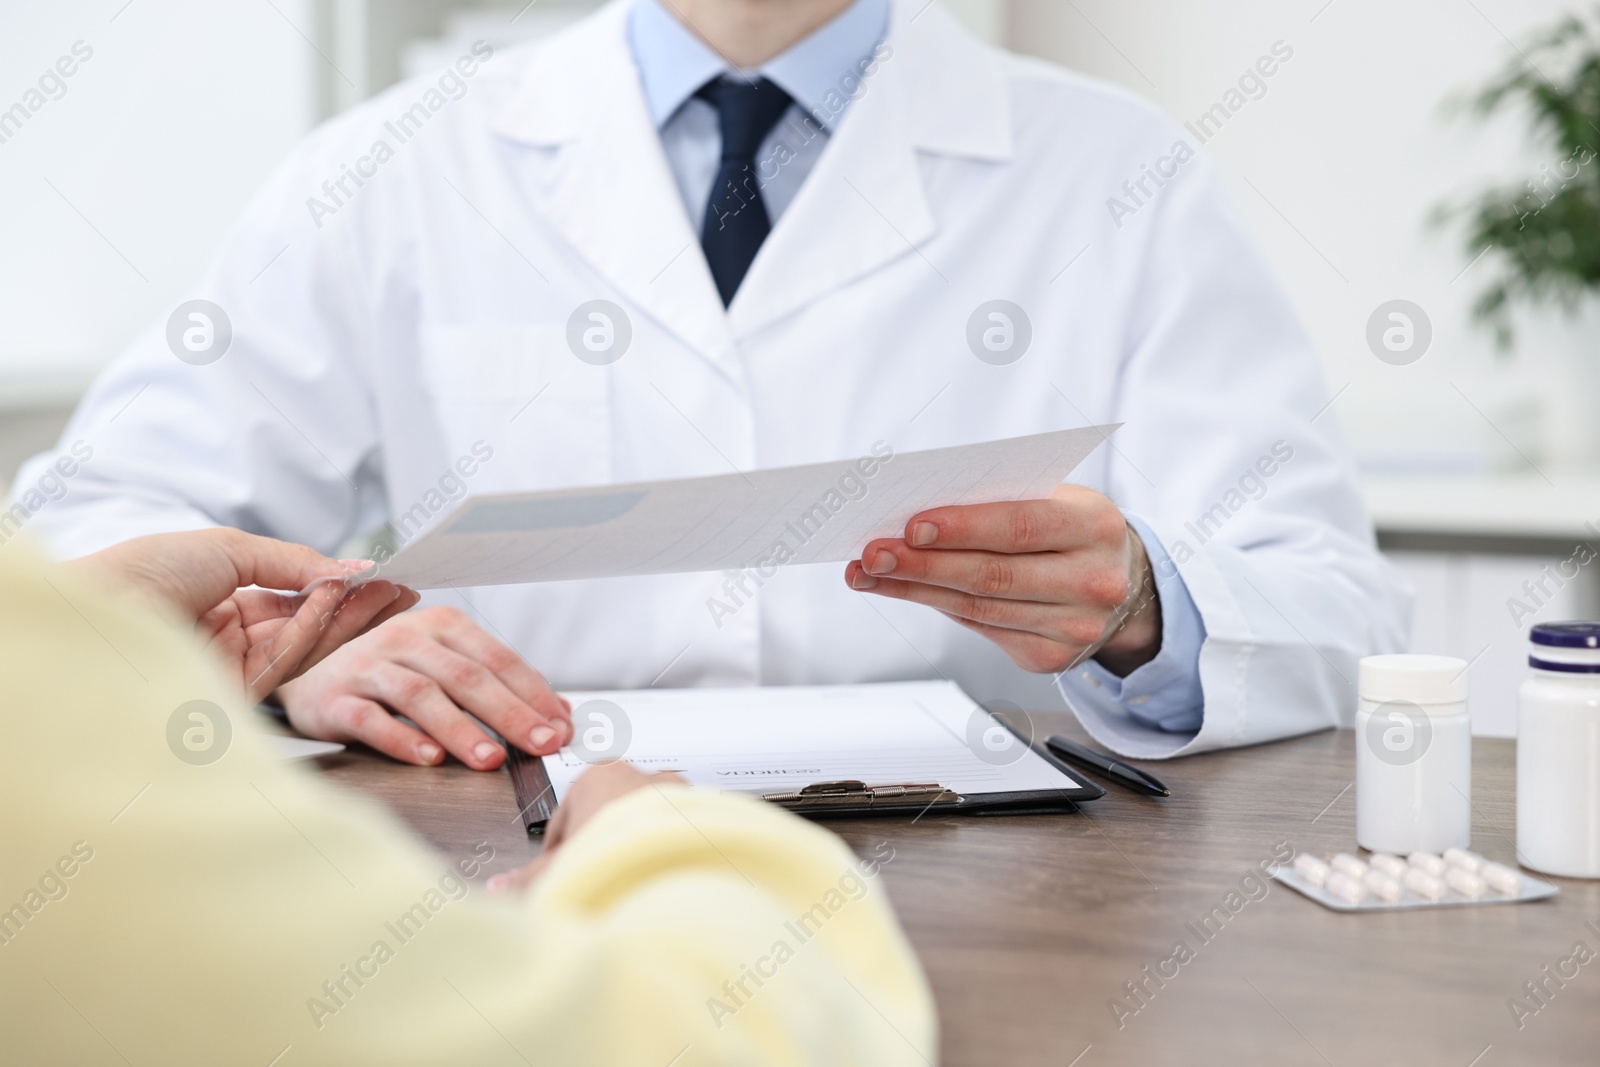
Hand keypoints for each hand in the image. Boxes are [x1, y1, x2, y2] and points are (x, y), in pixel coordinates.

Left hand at [75, 528, 415, 700]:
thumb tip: (352, 566)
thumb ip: (294, 562)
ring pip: (303, 647)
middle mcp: (227, 641)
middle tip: (402, 591)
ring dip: (344, 617)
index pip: (293, 601)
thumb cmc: (145, 570)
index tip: (380, 579)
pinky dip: (310, 630)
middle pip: (307, 627)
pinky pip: (283, 661)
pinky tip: (331, 598)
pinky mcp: (231, 696)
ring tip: (382, 591)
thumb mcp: (229, 548)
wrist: (98, 608)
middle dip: (356, 609)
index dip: (337, 589)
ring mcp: (230, 669)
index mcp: (220, 604)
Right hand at [275, 605, 572, 770]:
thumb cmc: (390, 672)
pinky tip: (428, 758)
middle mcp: (406, 639)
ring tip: (490, 759)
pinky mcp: (335, 699)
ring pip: (421, 695)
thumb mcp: (445, 667)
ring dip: (460, 729)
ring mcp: (368, 666)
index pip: (499, 659)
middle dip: (510, 714)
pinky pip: (371, 719)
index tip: (561, 728)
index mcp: (442, 626)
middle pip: (467, 676)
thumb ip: (499, 688)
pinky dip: (401, 739)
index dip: (534, 695)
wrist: (306, 671)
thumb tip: (560, 716)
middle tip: (540, 745)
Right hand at [489, 762, 686, 892]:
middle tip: (596, 878)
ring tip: (630, 880)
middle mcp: (638, 775)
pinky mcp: (702, 808)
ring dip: (635, 846)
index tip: (561, 874)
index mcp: (596, 776)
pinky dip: (666, 849)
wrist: (676, 856)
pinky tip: (660, 874)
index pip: (566, 816)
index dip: (559, 852)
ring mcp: (673, 790)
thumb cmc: (614, 850)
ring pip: (644, 822)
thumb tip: (497, 888)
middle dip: (600, 846)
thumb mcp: (560, 868)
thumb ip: (528, 878)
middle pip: (607, 816)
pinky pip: (675, 831)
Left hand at [844, 484, 1160, 675]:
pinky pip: (983, 629)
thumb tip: (915, 521)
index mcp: (1096, 526)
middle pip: (993, 575)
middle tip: (873, 553)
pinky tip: (905, 590)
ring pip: (979, 608)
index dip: (963, 528)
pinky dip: (939, 607)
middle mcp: (1093, 581)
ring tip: (869, 572)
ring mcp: (1076, 627)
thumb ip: (1000, 504)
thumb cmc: (1069, 529)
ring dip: (915, 589)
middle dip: (924, 564)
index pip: (1020, 527)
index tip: (911, 526)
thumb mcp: (1054, 500)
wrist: (1121, 582)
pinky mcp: (1052, 657)